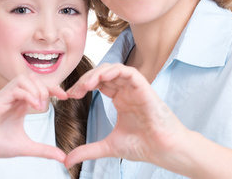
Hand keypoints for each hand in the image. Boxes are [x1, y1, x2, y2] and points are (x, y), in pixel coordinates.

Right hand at [0, 75, 67, 163]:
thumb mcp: (27, 147)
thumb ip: (45, 150)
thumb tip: (63, 158)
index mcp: (21, 104)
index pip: (39, 87)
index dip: (53, 88)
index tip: (65, 97)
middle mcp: (13, 97)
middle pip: (33, 78)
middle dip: (45, 87)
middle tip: (47, 105)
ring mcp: (5, 97)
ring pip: (24, 79)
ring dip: (36, 89)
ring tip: (39, 106)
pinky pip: (15, 88)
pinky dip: (28, 94)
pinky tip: (34, 107)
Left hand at [64, 63, 187, 168]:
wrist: (164, 150)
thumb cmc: (144, 146)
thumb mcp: (108, 147)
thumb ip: (88, 151)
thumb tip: (67, 161)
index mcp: (120, 99)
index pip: (97, 84)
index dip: (82, 86)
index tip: (69, 96)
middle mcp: (126, 91)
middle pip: (102, 73)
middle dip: (86, 79)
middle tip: (74, 91)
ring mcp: (135, 88)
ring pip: (114, 69)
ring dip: (97, 73)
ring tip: (85, 85)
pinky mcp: (144, 87)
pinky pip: (129, 72)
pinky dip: (115, 71)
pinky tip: (102, 78)